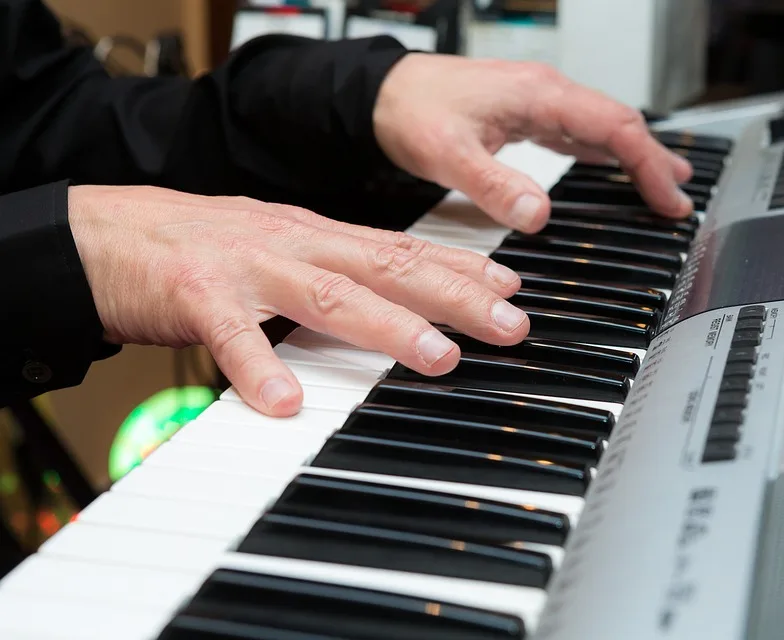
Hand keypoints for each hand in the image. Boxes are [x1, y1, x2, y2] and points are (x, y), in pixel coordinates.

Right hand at [68, 185, 528, 416]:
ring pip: (328, 294)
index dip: (460, 267)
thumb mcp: (280, 251)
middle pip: (387, 266)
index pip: (402, 249)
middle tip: (508, 324)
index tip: (511, 287)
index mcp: (314, 235)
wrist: (102, 230)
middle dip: (454, 296)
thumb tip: (397, 301)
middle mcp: (292, 243)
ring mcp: (246, 265)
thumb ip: (334, 273)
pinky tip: (285, 403)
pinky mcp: (193, 294)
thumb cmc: (200, 247)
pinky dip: (258, 368)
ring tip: (436, 356)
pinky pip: (229, 337)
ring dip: (387, 326)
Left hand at [373, 54, 694, 233]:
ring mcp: (537, 102)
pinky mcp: (524, 114)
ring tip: (663, 184)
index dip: (649, 165)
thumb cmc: (412, 111)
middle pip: (619, 124)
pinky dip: (605, 152)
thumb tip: (538, 214)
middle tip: (678, 200)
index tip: (668, 200)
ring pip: (602, 126)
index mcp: (540, 95)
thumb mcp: (449, 154)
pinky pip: (578, 131)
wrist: (382, 93)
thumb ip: (495, 185)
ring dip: (635, 155)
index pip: (615, 127)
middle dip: (654, 161)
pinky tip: (611, 166)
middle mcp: (546, 93)